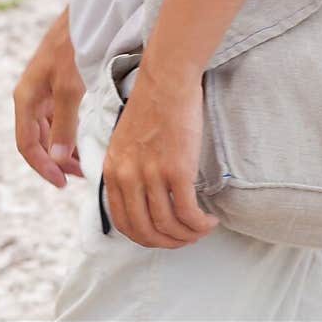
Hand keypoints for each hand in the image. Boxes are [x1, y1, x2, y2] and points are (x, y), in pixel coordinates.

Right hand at [13, 7, 85, 187]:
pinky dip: (70, 131)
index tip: (62, 183)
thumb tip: (59, 161)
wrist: (84, 13)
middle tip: (80, 175)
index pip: (27, 145)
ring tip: (85, 162)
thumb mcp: (69, 87)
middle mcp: (31, 96)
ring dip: (64, 148)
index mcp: (26, 98)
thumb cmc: (72, 46)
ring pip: (49, 129)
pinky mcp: (57, 84)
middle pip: (37, 139)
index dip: (42, 167)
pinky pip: (59, 116)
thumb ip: (64, 125)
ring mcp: (44, 90)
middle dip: (56, 160)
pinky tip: (85, 139)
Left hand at [102, 68, 219, 247]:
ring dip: (188, 235)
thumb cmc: (152, 103)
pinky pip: (188, 213)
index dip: (146, 237)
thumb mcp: (126, 141)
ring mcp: (151, 174)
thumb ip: (128, 169)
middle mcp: (127, 177)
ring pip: (169, 226)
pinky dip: (200, 224)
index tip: (163, 236)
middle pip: (146, 231)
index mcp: (113, 170)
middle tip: (186, 238)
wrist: (167, 79)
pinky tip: (209, 220)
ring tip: (202, 228)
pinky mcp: (176, 170)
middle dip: (168, 242)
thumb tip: (143, 198)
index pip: (123, 223)